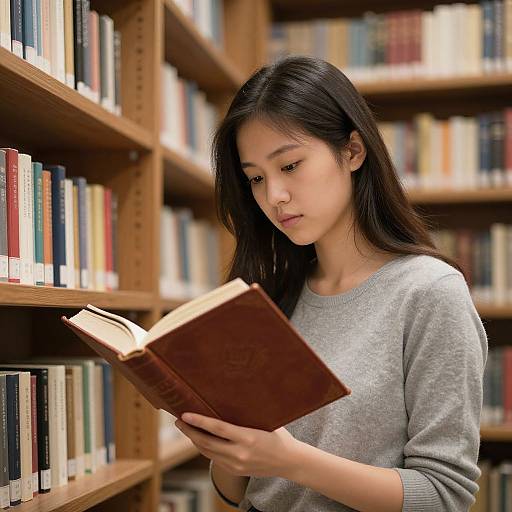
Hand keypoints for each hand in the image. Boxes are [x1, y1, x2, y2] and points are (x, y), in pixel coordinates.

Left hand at [175, 413, 300, 477]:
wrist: (289, 461)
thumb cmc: (278, 435)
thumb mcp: (265, 421)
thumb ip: (246, 415)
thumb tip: (228, 397)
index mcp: (248, 438)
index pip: (217, 429)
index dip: (199, 421)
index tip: (185, 414)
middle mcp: (240, 454)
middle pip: (206, 443)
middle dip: (190, 431)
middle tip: (179, 420)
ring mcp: (236, 465)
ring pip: (207, 452)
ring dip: (194, 440)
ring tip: (186, 428)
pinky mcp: (235, 471)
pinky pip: (214, 459)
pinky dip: (205, 448)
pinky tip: (200, 439)